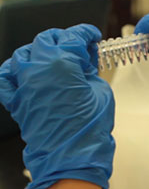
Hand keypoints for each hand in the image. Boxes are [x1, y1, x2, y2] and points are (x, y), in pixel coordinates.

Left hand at [0, 24, 114, 188]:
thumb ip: (89, 70)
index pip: (74, 36)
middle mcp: (38, 69)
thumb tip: (85, 60)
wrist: (72, 156)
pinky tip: (24, 71)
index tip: (91, 34)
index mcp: (62, 63)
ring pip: (24, 53)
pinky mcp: (17, 100)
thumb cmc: (89, 127)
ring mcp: (24, 84)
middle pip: (46, 39)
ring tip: (54, 56)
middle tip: (77, 46)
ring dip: (40, 49)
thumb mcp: (100, 90)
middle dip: (64, 37)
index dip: (86, 32)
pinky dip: (13, 71)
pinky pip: (6, 78)